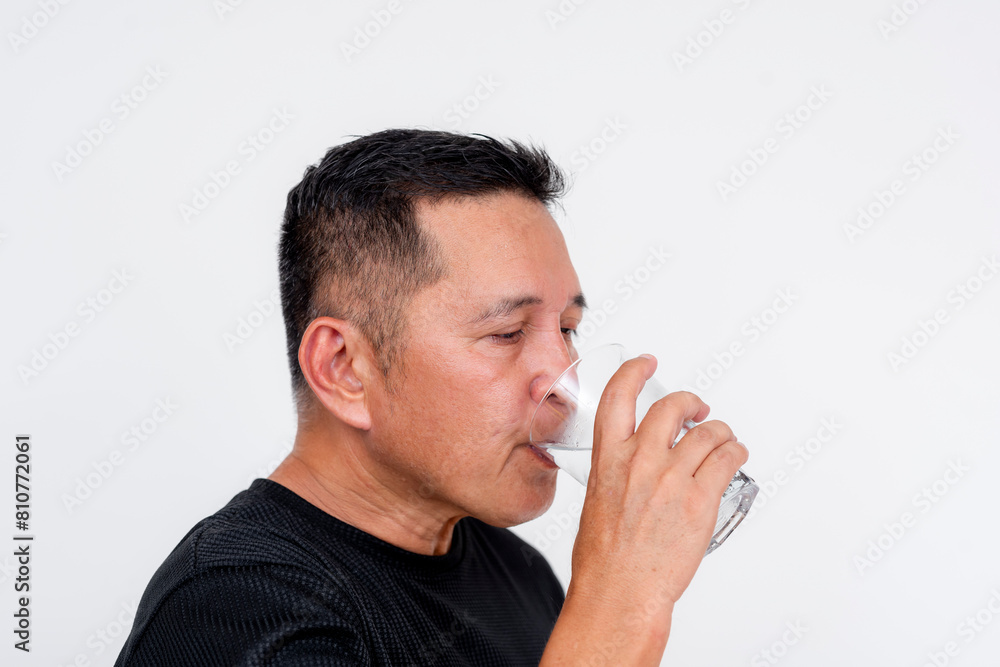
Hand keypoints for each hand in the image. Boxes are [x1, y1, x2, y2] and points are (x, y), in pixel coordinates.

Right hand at [541, 353, 747, 665]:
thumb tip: (630, 470)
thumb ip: (615, 475)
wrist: (620, 592)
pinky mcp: (700, 499)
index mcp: (608, 459)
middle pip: (672, 406)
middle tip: (697, 410)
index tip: (645, 362)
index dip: (633, 370)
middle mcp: (640, 461)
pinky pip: (727, 458)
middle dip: (690, 403)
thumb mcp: (596, 500)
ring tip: (724, 442)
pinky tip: (734, 456)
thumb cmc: (604, 559)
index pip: (617, 396)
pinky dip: (736, 451)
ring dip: (720, 432)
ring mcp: (672, 478)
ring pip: (707, 432)